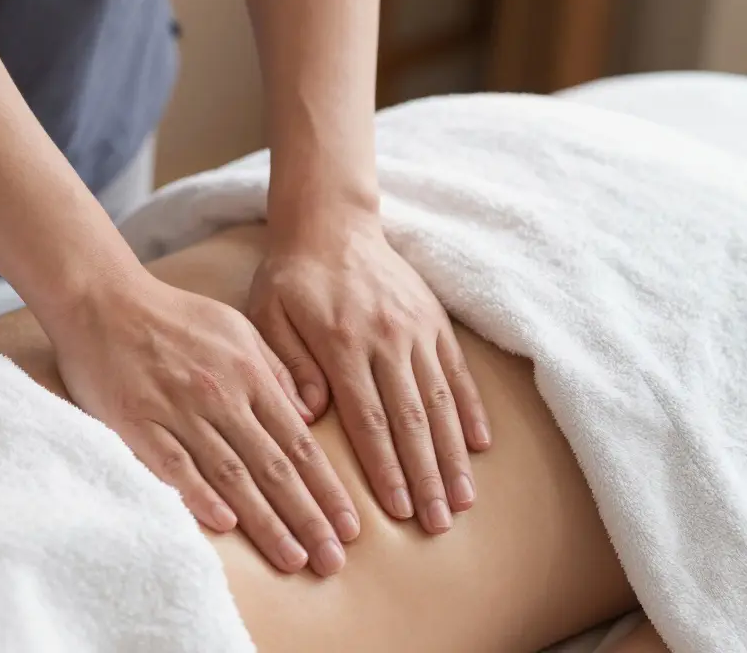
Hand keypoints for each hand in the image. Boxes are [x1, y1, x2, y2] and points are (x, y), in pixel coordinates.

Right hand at [46, 272, 359, 575]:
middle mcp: (221, 396)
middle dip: (307, 517)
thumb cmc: (171, 315)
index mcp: (249, 374)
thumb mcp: (237, 327)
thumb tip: (309, 415)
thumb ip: (275, 370)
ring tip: (292, 557)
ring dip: (265, 519)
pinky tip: (225, 524)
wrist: (102, 298)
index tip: (348, 527)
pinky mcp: (137, 421)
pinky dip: (200, 494)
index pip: (299, 443)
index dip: (326, 489)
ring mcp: (178, 410)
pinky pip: (173, 465)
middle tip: (332, 560)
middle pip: (273, 466)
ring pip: (231, 473)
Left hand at [248, 213, 491, 534]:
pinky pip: (457, 371)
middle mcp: (386, 339)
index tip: (399, 510)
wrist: (330, 223)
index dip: (386, 467)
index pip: (369, 419)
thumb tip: (307, 416)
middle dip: (426, 477)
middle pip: (412, 420)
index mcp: (342, 343)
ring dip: (452, 455)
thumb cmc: (289, 277)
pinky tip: (478, 446)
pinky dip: (470, 410)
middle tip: (439, 523)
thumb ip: (287, 365)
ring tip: (463, 500)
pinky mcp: (434, 320)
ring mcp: (416, 329)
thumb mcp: (267, 314)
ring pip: (440, 402)